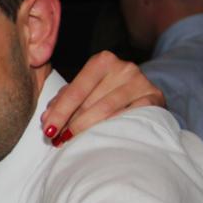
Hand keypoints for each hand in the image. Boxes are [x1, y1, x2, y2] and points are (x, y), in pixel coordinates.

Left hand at [41, 51, 164, 145]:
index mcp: (103, 61)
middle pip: (90, 102)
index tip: (47, 130)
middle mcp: (124, 68)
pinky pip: (131, 116)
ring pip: (108, 109)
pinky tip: (102, 138)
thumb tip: (46, 118)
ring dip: (87, 128)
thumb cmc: (107, 92)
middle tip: (57, 139)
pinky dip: (114, 128)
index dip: (60, 112)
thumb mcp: (85, 90)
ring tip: (73, 141)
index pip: (76, 90)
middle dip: (70, 123)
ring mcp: (142, 83)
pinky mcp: (155, 98)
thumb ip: (64, 100)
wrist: (143, 94)